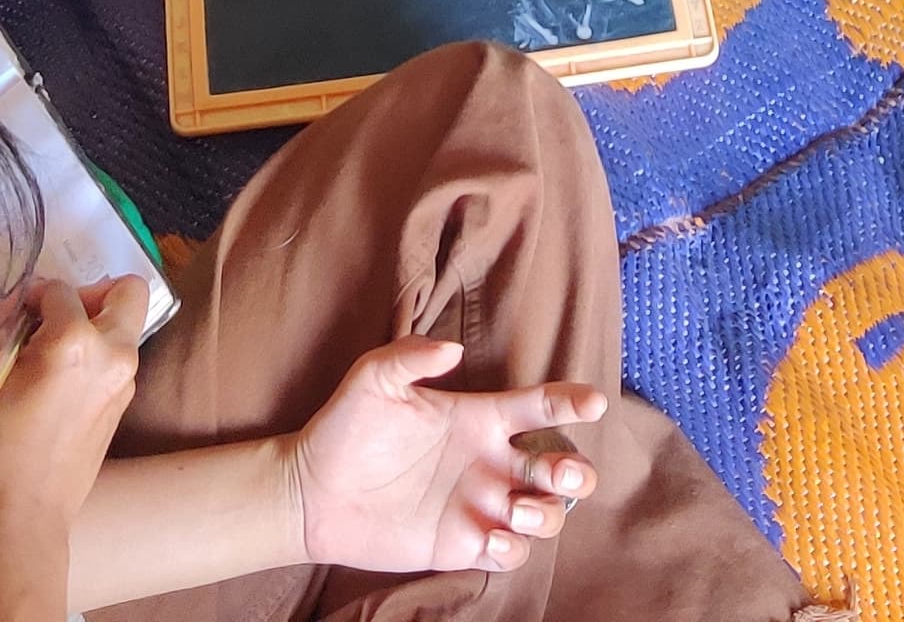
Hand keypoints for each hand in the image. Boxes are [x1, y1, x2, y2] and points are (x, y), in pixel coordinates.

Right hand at [0, 276, 156, 581]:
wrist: (24, 514)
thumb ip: (5, 327)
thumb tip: (17, 303)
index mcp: (76, 342)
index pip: (59, 290)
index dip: (33, 296)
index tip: (16, 316)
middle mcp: (114, 353)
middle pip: (126, 291)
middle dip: (91, 294)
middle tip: (55, 319)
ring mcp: (126, 380)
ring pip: (124, 326)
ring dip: (94, 325)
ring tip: (51, 353)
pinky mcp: (125, 403)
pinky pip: (118, 358)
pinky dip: (96, 354)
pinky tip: (61, 382)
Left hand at [287, 336, 604, 575]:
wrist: (311, 491)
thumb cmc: (344, 428)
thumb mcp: (374, 379)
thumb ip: (410, 356)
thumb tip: (452, 351)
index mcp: (479, 418)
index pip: (539, 407)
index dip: (571, 402)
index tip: (592, 403)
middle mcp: (489, 461)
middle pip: (558, 467)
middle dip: (575, 472)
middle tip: (560, 473)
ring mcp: (480, 505)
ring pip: (544, 514)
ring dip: (546, 514)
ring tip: (516, 509)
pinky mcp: (462, 544)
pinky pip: (510, 554)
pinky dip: (514, 549)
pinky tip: (491, 538)